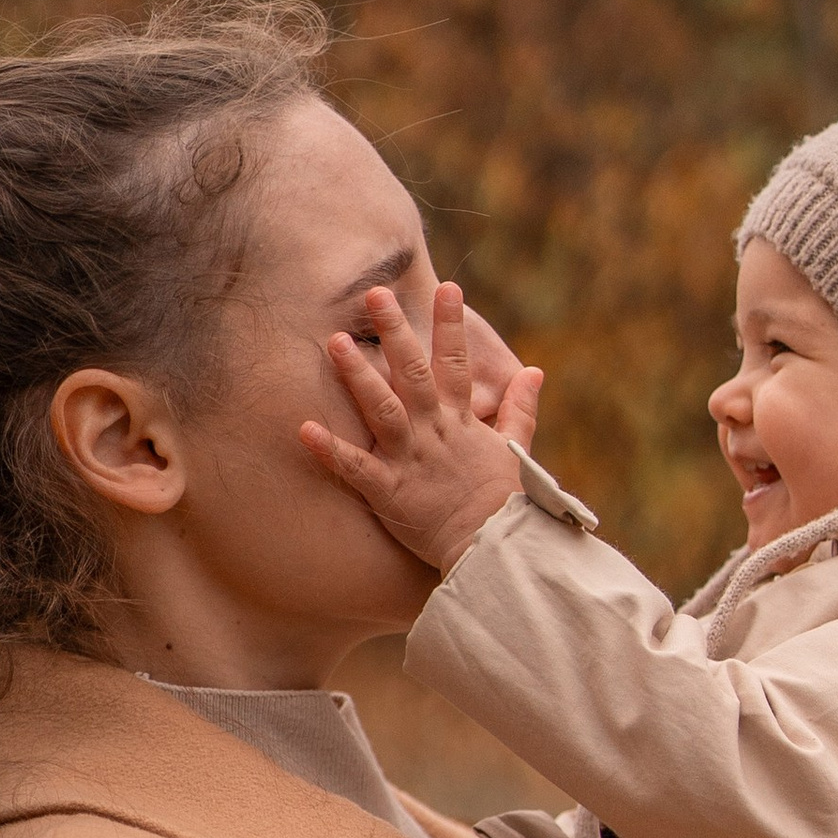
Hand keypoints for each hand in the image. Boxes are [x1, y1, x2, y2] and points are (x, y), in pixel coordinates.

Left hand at [301, 279, 545, 574]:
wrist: (493, 550)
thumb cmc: (503, 503)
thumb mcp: (516, 451)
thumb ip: (519, 409)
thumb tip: (534, 372)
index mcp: (462, 423)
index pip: (457, 364)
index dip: (451, 326)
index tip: (448, 287)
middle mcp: (434, 433)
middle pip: (412, 373)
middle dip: (395, 331)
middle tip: (374, 294)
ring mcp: (411, 461)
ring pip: (382, 409)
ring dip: (358, 375)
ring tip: (335, 342)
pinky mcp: (390, 492)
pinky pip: (355, 467)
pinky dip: (329, 449)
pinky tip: (303, 427)